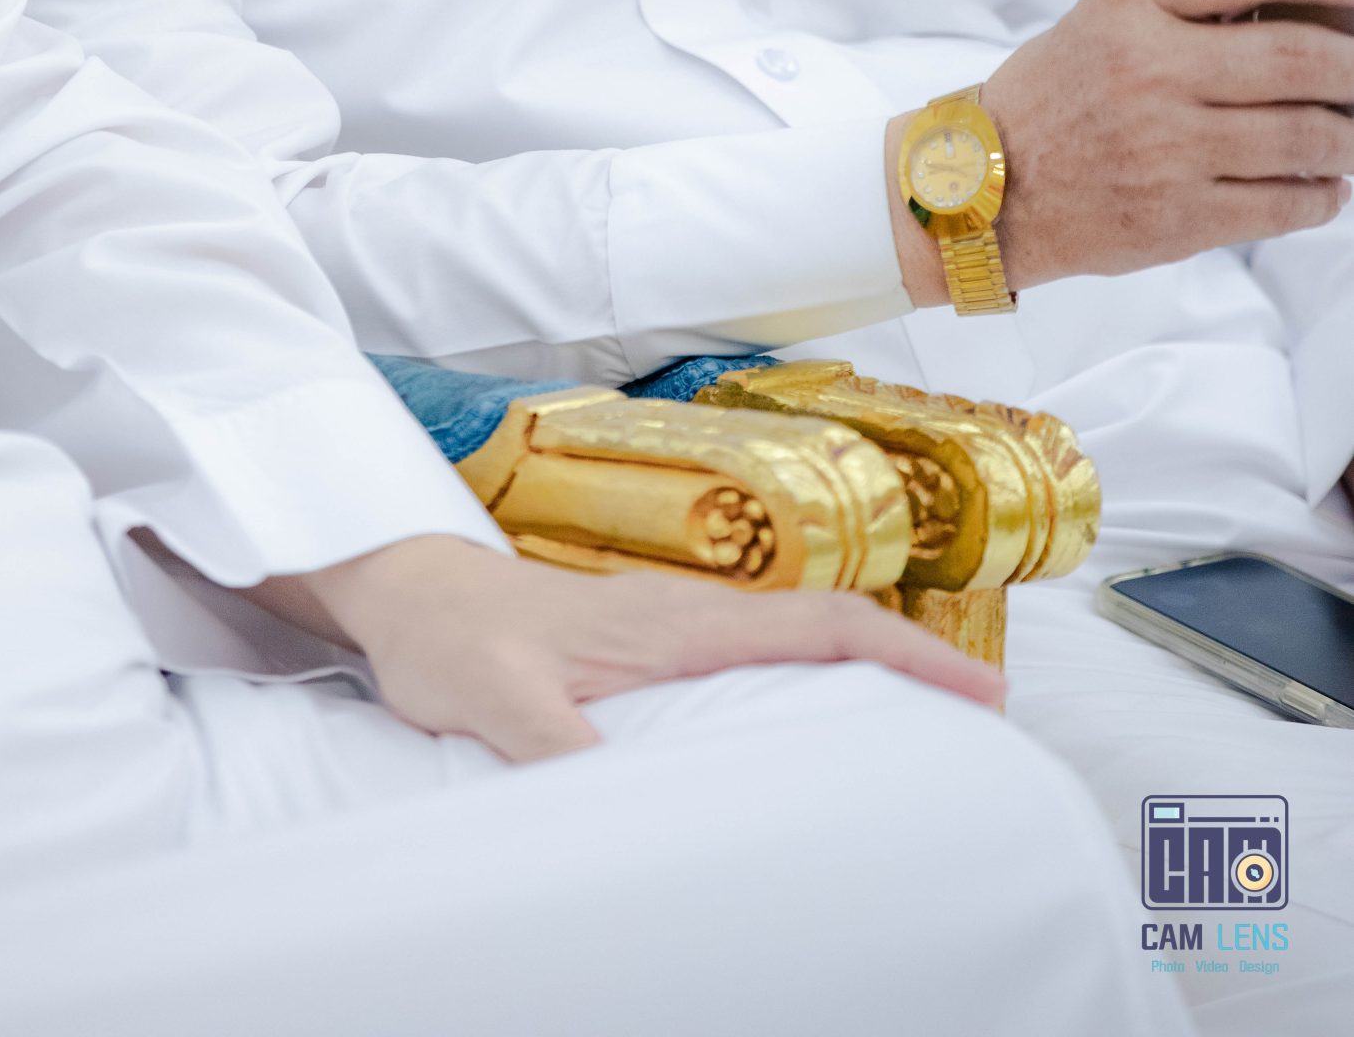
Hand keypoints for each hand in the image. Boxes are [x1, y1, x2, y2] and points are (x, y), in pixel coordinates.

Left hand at [263, 535, 1002, 762]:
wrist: (405, 592)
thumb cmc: (452, 636)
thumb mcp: (495, 697)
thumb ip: (550, 744)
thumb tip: (609, 796)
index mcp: (676, 619)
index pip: (818, 627)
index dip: (906, 654)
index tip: (981, 691)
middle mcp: (687, 614)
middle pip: (828, 631)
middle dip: (912, 664)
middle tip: (981, 723)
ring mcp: (669, 625)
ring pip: (795, 641)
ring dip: (866, 670)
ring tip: (922, 730)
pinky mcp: (647, 644)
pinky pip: (755, 658)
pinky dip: (810, 679)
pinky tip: (813, 727)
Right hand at [979, 0, 1353, 288]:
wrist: (982, 184)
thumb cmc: (1061, 93)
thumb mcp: (1109, 17)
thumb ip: (1195, 2)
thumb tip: (1318, 4)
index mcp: (1129, 3)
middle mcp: (1148, 68)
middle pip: (1298, 58)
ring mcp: (1166, 146)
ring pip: (1306, 137)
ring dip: (1351, 137)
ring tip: (1353, 135)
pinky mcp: (1177, 216)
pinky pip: (1285, 204)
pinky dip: (1323, 195)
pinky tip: (1325, 185)